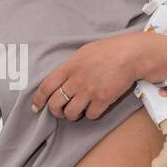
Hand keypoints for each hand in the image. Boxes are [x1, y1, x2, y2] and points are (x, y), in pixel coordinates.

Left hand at [30, 31, 166, 120]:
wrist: (130, 55)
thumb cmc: (108, 51)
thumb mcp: (82, 53)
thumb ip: (69, 67)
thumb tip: (59, 80)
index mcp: (69, 67)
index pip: (46, 87)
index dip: (39, 100)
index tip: (36, 107)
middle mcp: (76, 80)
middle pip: (55, 104)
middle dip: (55, 111)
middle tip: (60, 111)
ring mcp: (89, 91)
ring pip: (71, 114)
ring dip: (72, 115)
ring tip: (77, 111)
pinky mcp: (103, 100)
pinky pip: (90, 116)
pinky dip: (90, 114)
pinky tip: (94, 108)